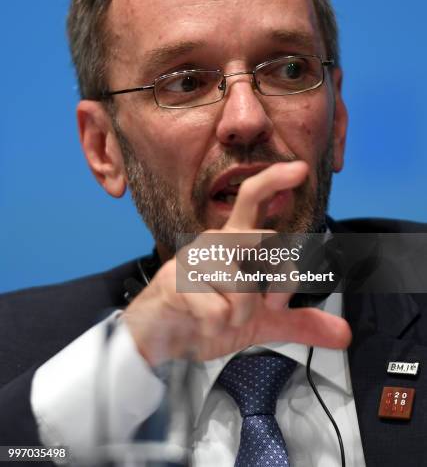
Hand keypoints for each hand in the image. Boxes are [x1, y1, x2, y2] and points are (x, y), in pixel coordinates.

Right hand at [123, 161, 350, 364]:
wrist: (163, 337)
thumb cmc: (208, 315)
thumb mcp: (261, 322)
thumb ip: (300, 322)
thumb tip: (345, 334)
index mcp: (236, 240)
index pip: (254, 198)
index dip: (276, 184)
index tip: (300, 173)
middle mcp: (216, 241)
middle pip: (260, 238)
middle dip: (277, 278)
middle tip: (268, 302)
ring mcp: (194, 259)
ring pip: (244, 291)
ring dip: (239, 315)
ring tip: (221, 315)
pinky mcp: (176, 281)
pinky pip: (219, 312)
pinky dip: (216, 327)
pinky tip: (202, 320)